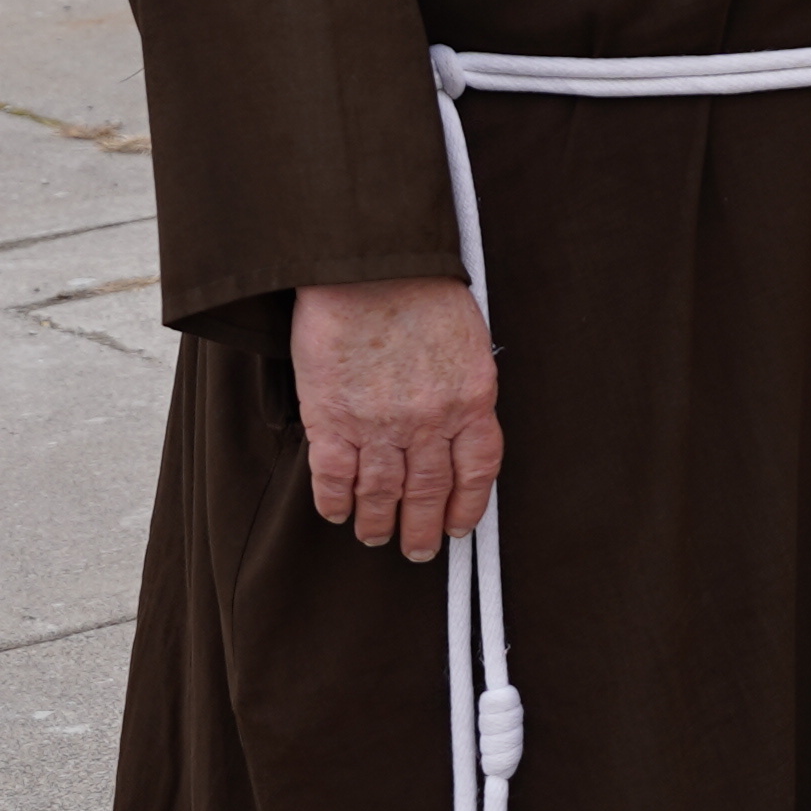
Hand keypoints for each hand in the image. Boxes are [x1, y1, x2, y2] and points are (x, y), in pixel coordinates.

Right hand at [291, 276, 503, 563]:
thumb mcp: (466, 335)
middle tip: (415, 550)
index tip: (457, 525)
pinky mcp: (332, 419)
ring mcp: (380, 424)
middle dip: (421, 528)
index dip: (467, 505)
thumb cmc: (418, 284)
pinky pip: (334, 477)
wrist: (368, 260)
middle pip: (428, 491)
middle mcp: (431, 420)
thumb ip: (463, 382)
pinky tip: (336, 512)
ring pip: (381, 493)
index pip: (478, 470)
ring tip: (374, 535)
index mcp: (472, 397)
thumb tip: (458, 420)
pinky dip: (334, 501)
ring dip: (377, 521)